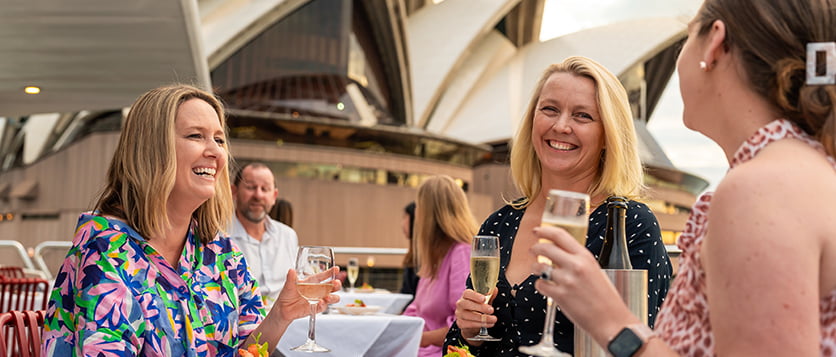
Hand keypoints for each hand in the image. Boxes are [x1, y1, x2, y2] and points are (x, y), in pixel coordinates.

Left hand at [270, 267, 341, 320]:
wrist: (283, 308)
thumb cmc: (287, 295)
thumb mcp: (289, 285)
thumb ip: (291, 278)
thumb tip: (291, 271)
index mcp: (312, 282)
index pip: (324, 276)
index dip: (331, 272)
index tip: (336, 269)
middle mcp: (317, 290)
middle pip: (332, 287)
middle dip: (336, 285)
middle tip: (336, 283)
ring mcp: (318, 299)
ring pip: (332, 297)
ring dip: (332, 297)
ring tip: (328, 297)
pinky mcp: (315, 308)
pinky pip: (323, 307)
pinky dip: (323, 305)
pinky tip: (320, 303)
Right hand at [453, 288, 496, 339]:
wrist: (471, 322)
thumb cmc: (477, 308)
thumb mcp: (484, 302)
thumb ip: (489, 296)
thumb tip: (495, 290)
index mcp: (465, 296)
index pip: (467, 293)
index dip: (475, 296)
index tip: (484, 299)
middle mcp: (460, 304)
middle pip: (467, 304)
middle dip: (480, 307)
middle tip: (491, 310)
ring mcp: (459, 314)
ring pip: (469, 316)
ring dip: (483, 318)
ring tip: (493, 319)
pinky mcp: (461, 323)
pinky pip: (470, 324)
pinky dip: (481, 324)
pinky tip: (489, 324)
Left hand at [530, 226, 635, 342]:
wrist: (612, 321)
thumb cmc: (605, 298)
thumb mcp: (595, 270)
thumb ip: (577, 260)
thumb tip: (558, 252)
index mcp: (585, 257)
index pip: (560, 235)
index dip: (545, 230)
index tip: (537, 230)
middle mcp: (576, 266)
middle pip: (546, 248)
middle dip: (535, 248)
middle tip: (532, 250)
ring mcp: (567, 281)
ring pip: (539, 267)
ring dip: (535, 268)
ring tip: (537, 271)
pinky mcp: (560, 296)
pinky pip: (540, 285)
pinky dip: (540, 286)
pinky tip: (546, 287)